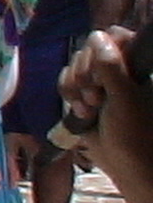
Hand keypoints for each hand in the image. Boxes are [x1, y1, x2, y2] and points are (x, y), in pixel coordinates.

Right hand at [62, 29, 152, 182]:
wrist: (127, 167)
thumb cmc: (135, 134)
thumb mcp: (125, 99)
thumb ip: (111, 67)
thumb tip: (96, 35)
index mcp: (135, 64)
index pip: (113, 36)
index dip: (101, 52)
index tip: (103, 75)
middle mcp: (117, 68)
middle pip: (87, 50)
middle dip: (85, 75)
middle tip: (96, 98)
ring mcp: (99, 82)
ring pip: (73, 66)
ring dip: (75, 89)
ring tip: (89, 110)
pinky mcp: (83, 95)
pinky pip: (66, 82)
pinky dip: (68, 96)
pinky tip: (81, 114)